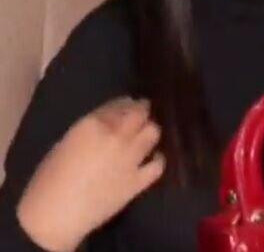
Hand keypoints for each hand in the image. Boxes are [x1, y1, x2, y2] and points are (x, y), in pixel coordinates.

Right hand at [17, 96, 164, 251]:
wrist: (54, 216)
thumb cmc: (49, 179)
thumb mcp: (66, 142)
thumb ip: (90, 129)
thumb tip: (105, 126)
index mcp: (94, 123)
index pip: (118, 104)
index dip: (125, 103)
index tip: (128, 104)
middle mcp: (117, 135)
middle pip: (140, 113)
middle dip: (142, 110)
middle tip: (142, 112)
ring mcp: (130, 157)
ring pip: (152, 133)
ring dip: (149, 131)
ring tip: (145, 134)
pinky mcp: (138, 180)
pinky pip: (158, 164)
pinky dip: (157, 159)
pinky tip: (152, 159)